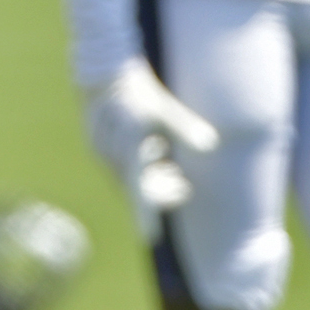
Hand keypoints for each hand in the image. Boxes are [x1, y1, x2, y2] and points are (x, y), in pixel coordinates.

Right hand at [85, 57, 218, 235]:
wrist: (104, 72)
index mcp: (127, 150)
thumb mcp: (165, 109)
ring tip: (171, 163)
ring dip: (151, 178)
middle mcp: (110, 156)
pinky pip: (120, 167)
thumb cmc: (139, 91)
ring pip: (128, 178)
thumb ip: (186, 128)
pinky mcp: (98, 146)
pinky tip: (154, 151)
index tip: (150, 237)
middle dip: (161, 191)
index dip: (144, 216)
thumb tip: (211, 146)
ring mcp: (101, 153)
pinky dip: (139, 167)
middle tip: (185, 185)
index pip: (137, 193)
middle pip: (136, 188)